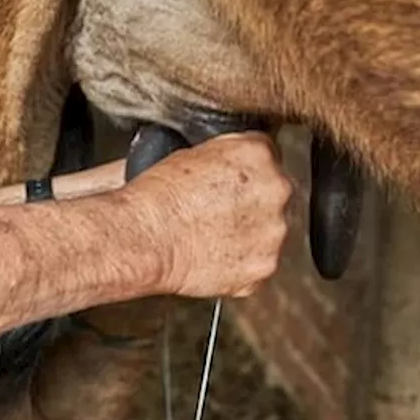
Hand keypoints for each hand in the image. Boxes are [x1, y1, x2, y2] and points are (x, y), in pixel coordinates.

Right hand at [119, 131, 292, 298]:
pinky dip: (241, 266)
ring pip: (270, 233)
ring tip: (213, 238)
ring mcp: (273, 232)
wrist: (144, 238)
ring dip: (250, 236)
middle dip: (252, 205)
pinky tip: (214, 258)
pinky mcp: (263, 267)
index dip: (245, 173)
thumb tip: (227, 163)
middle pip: (275, 195)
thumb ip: (224, 155)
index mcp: (258, 154)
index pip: (267, 157)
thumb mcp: (190, 153)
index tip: (232, 185)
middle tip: (217, 214)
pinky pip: (258, 265)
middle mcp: (276, 189)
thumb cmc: (156, 198)